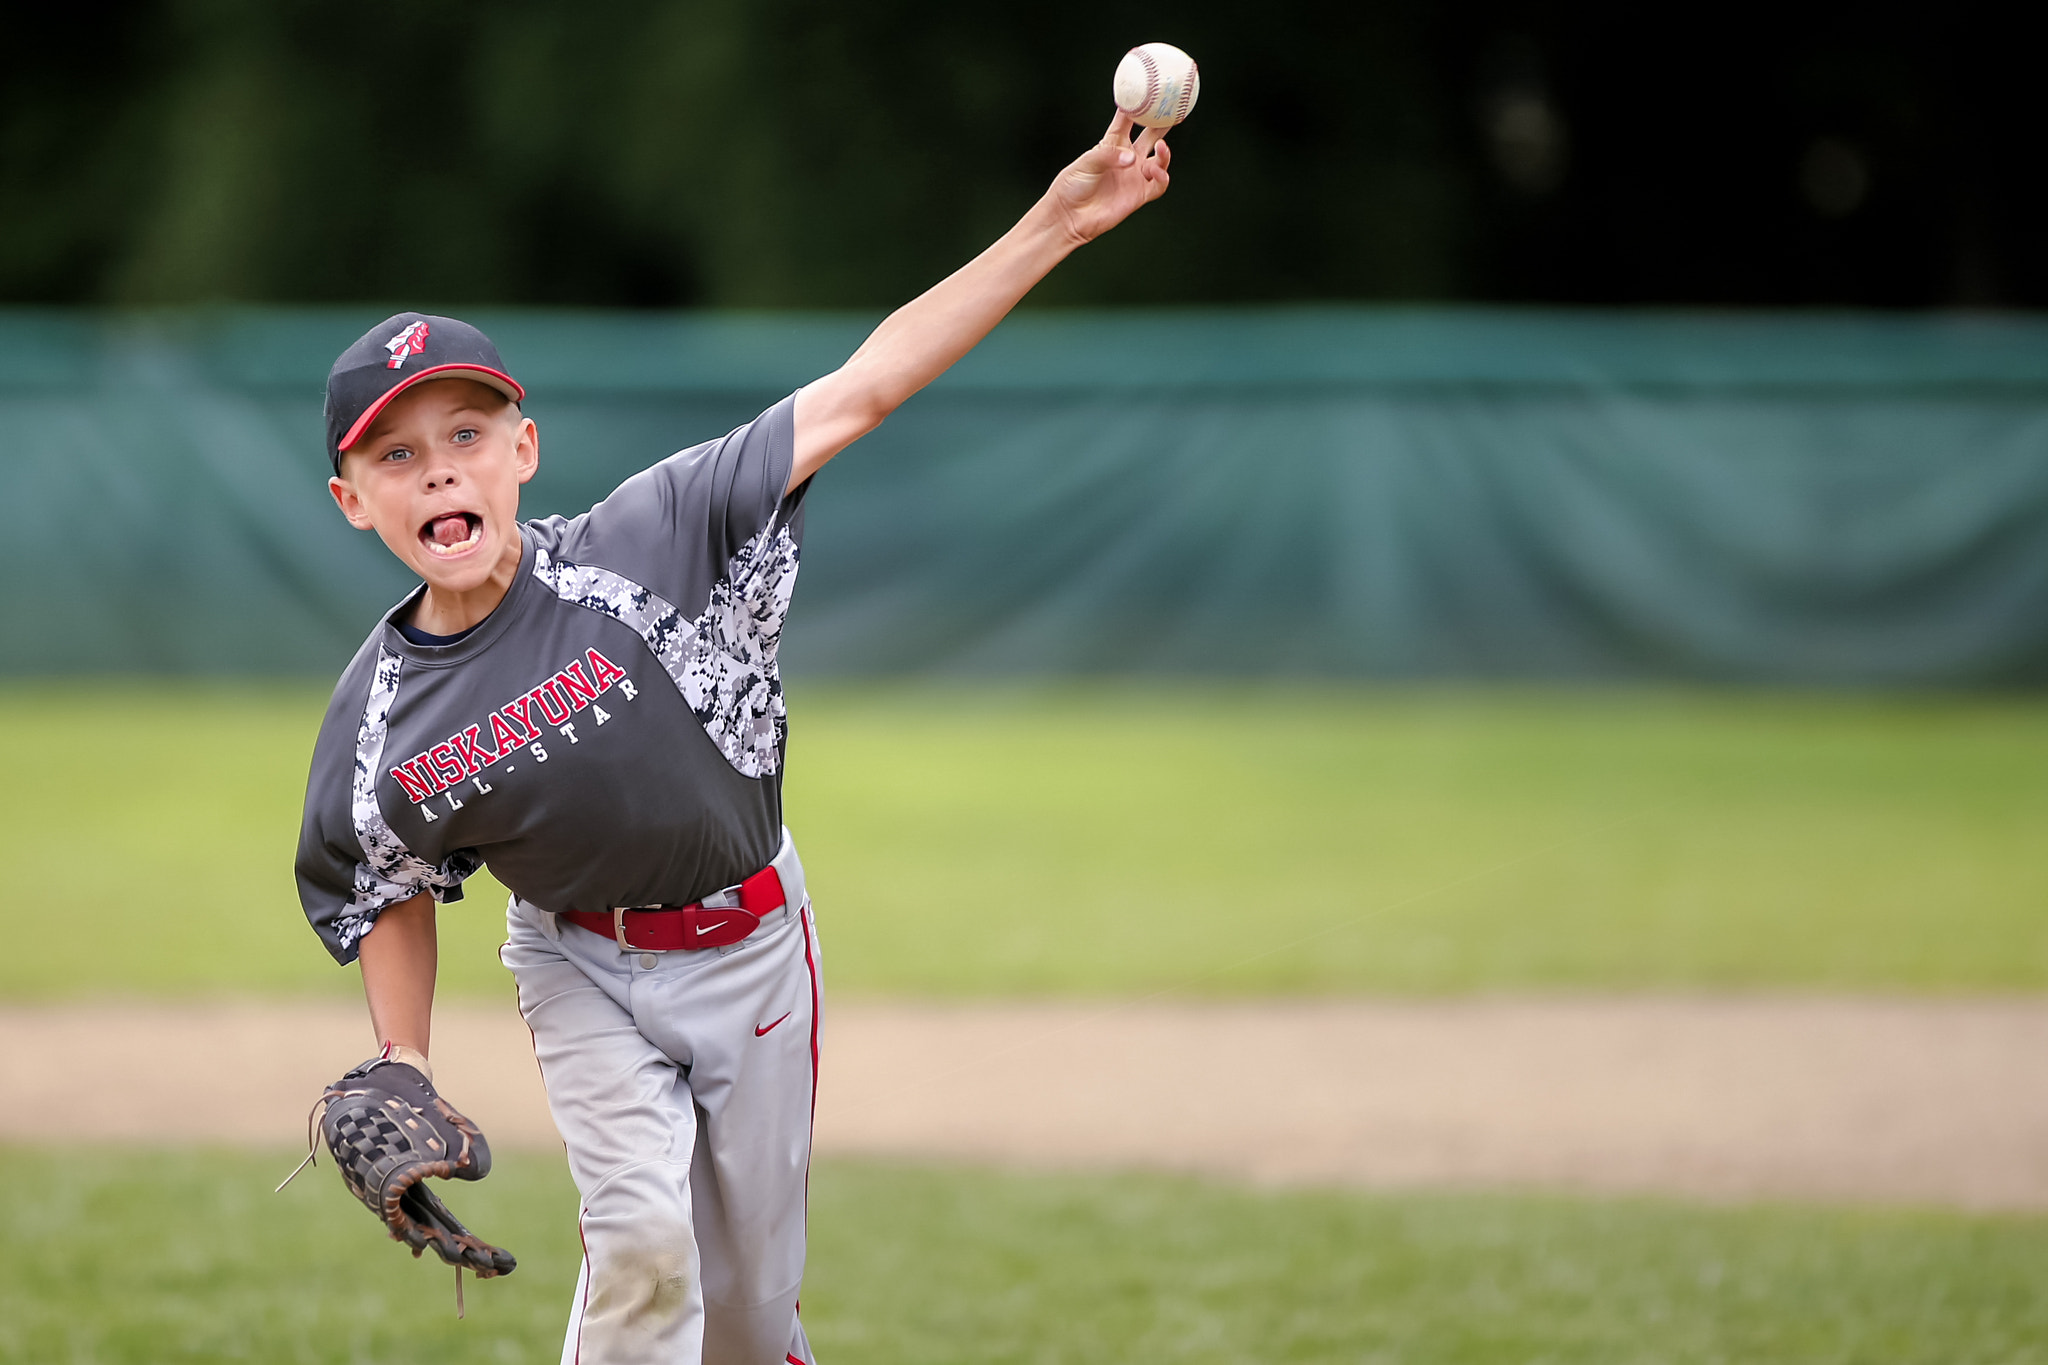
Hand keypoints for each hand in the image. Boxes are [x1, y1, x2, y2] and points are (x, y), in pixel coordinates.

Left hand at [1046, 109, 1173, 245]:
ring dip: (1164, 152)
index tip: (1147, 90)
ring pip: (1159, 160)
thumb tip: (1132, 158)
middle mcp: (1127, 158)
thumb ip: (1109, 156)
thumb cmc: (1072, 186)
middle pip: (1150, 135)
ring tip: (1161, 147)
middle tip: (1173, 111)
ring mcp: (1135, 176)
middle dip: (1162, 123)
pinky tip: (1156, 172)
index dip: (1138, 105)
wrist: (1070, 216)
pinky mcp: (1139, 195)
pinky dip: (1161, 177)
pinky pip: (1159, 185)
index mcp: (1112, 144)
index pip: (1128, 119)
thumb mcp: (1086, 162)